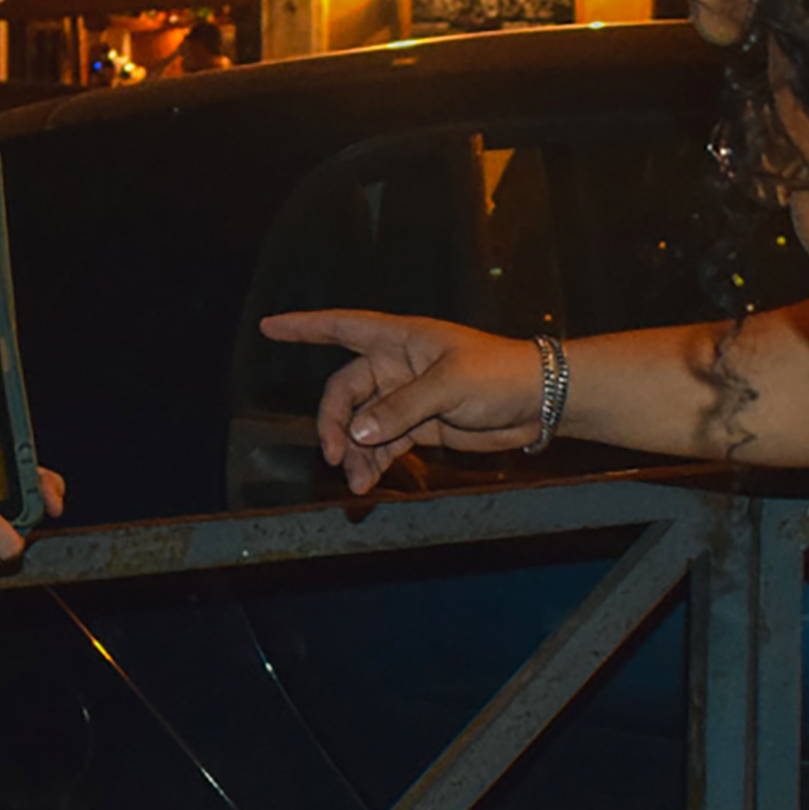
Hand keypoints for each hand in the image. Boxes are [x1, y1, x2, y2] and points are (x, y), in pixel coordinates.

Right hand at [257, 309, 553, 493]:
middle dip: (336, 423)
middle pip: (346, 391)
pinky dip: (372, 463)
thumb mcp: (449, 385)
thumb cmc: (499, 374)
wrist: (538, 403)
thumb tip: (359, 433)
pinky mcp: (418, 427)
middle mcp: (397, 366)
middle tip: (336, 454)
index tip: (269, 327)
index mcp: (401, 340)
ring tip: (358, 481)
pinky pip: (382, 445)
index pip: (342, 327)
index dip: (305, 327)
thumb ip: (400, 409)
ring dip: (355, 452)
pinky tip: (368, 482)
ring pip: (362, 425)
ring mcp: (405, 398)